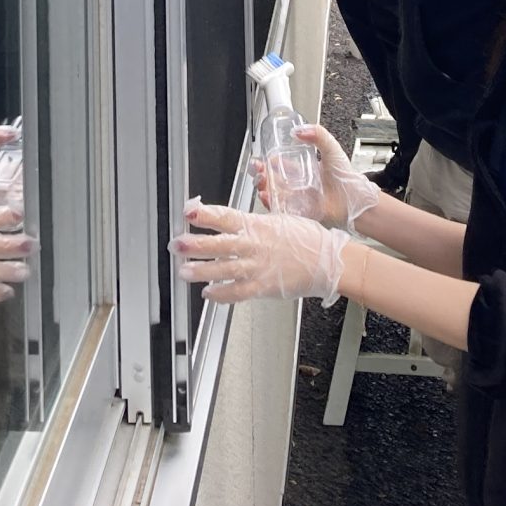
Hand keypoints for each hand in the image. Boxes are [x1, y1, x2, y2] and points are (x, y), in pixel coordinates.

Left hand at [174, 201, 346, 305]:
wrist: (328, 260)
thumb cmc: (306, 238)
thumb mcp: (279, 219)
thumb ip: (252, 221)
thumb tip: (228, 220)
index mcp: (258, 225)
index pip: (227, 217)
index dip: (206, 215)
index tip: (189, 212)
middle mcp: (256, 245)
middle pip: (220, 244)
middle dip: (195, 245)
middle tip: (177, 244)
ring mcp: (259, 267)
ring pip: (224, 269)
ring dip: (201, 271)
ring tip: (183, 271)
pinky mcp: (264, 286)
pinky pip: (238, 292)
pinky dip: (221, 293)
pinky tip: (208, 293)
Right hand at [252, 121, 381, 231]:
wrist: (354, 199)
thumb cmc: (346, 177)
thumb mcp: (331, 149)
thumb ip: (318, 135)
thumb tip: (299, 130)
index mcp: (306, 170)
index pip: (283, 165)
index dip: (270, 162)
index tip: (262, 159)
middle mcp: (300, 185)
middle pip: (275, 180)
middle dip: (263, 175)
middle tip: (257, 171)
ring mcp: (299, 199)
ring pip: (276, 194)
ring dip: (265, 188)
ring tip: (261, 183)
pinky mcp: (300, 211)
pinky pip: (282, 209)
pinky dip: (272, 203)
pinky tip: (267, 197)